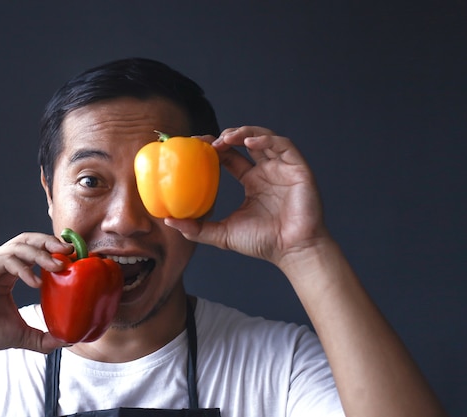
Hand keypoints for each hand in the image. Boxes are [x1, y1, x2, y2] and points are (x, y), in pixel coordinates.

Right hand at [0, 233, 71, 353]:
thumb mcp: (20, 334)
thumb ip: (43, 337)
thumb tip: (68, 341)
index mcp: (10, 271)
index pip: (35, 250)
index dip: (54, 250)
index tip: (74, 258)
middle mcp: (0, 262)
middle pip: (29, 240)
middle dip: (51, 242)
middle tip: (70, 251)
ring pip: (20, 246)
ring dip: (42, 253)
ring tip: (58, 266)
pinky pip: (6, 259)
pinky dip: (24, 267)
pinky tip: (36, 282)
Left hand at [165, 126, 328, 267]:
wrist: (292, 251)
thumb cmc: (263, 243)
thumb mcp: (222, 234)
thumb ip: (197, 228)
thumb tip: (168, 220)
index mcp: (253, 182)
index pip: (231, 157)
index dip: (215, 147)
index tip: (195, 144)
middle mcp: (267, 172)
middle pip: (246, 142)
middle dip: (227, 136)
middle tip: (209, 142)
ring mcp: (283, 169)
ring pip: (264, 138)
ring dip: (244, 132)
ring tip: (226, 138)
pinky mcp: (298, 169)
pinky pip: (283, 145)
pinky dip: (266, 139)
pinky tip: (249, 143)